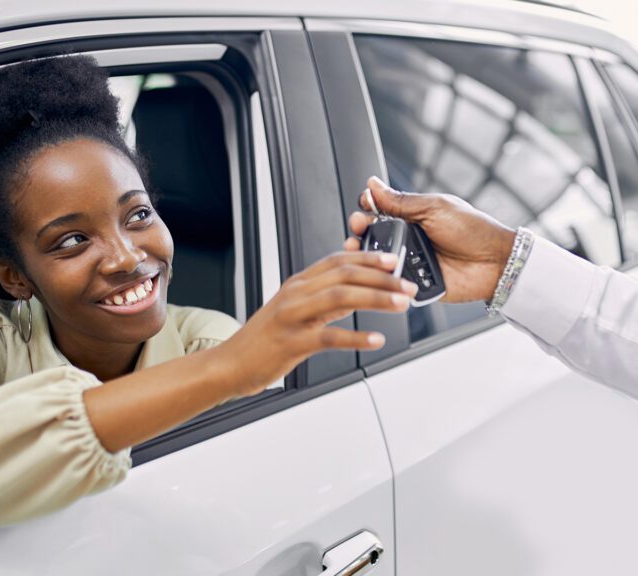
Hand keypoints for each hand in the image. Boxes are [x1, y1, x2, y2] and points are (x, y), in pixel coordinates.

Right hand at [222, 250, 417, 393]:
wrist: (229, 364)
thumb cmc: (262, 340)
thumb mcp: (294, 311)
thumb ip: (324, 300)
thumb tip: (357, 292)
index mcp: (298, 284)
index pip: (338, 261)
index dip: (368, 257)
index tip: (394, 259)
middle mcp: (296, 294)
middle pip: (344, 275)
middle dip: (381, 278)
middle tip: (407, 285)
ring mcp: (293, 317)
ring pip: (340, 298)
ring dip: (376, 299)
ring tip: (400, 304)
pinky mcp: (292, 342)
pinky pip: (329, 337)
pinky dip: (356, 337)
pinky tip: (375, 340)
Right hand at [344, 176, 515, 302]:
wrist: (496, 262)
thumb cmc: (472, 230)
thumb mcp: (434, 208)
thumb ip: (401, 201)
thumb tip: (373, 184)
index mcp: (411, 218)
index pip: (378, 212)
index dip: (366, 210)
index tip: (363, 209)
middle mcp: (407, 240)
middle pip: (372, 237)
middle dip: (359, 232)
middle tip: (358, 229)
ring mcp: (409, 263)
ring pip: (377, 261)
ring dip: (364, 256)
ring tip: (358, 251)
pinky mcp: (413, 285)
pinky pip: (391, 284)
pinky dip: (381, 279)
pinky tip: (374, 273)